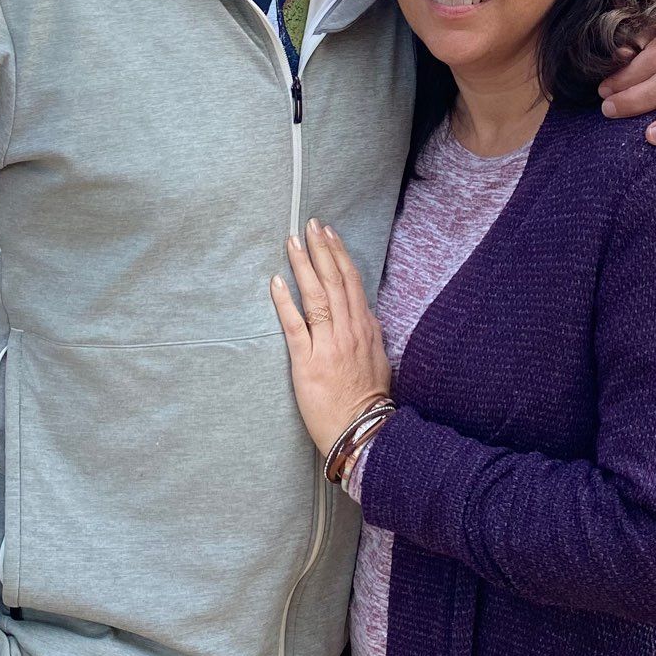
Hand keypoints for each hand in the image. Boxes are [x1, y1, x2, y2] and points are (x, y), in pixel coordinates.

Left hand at [271, 218, 392, 456]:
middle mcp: (349, 330)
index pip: (352, 281)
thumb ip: (370, 332)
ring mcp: (329, 345)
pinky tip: (277, 281)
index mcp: (366, 328)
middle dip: (321, 249)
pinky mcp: (308, 362)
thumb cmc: (368, 398)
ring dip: (304, 265)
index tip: (329, 233)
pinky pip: (295, 326)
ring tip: (292, 242)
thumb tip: (364, 313)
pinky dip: (285, 301)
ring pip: (316, 296)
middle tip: (309, 224)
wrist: (363, 432)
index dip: (339, 254)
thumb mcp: (378, 358)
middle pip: (335, 280)